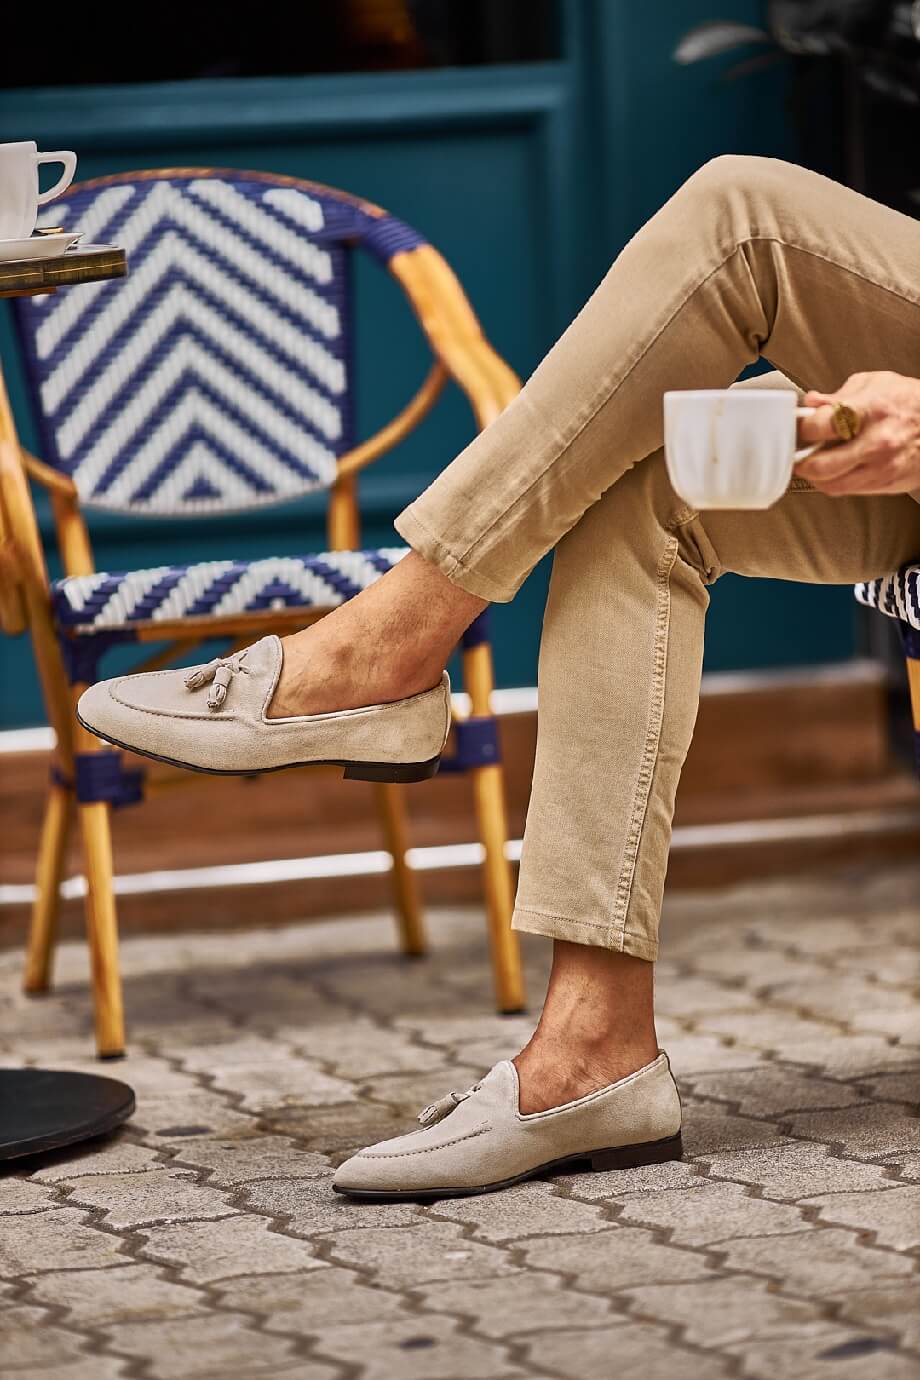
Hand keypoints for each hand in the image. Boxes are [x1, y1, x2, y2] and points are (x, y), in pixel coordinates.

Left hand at [795, 371, 919, 495]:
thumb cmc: (910, 401)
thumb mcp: (875, 383)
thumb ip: (839, 394)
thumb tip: (812, 403)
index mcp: (870, 411)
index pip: (821, 426)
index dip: (803, 428)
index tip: (800, 427)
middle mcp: (876, 442)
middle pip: (820, 466)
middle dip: (801, 461)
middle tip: (799, 453)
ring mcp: (880, 467)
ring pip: (830, 485)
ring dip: (816, 476)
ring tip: (816, 462)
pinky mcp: (885, 483)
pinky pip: (847, 491)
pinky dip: (834, 481)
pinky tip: (836, 468)